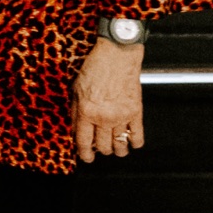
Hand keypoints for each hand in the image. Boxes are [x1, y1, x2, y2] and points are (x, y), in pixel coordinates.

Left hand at [72, 37, 143, 162]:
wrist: (117, 54)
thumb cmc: (95, 67)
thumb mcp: (76, 88)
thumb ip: (75, 110)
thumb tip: (74, 129)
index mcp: (87, 111)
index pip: (84, 142)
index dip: (85, 154)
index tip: (87, 157)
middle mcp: (104, 117)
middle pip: (103, 147)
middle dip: (101, 150)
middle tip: (100, 147)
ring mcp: (121, 116)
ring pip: (120, 146)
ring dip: (117, 149)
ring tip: (115, 146)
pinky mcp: (136, 112)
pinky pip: (137, 137)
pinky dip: (134, 143)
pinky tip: (130, 140)